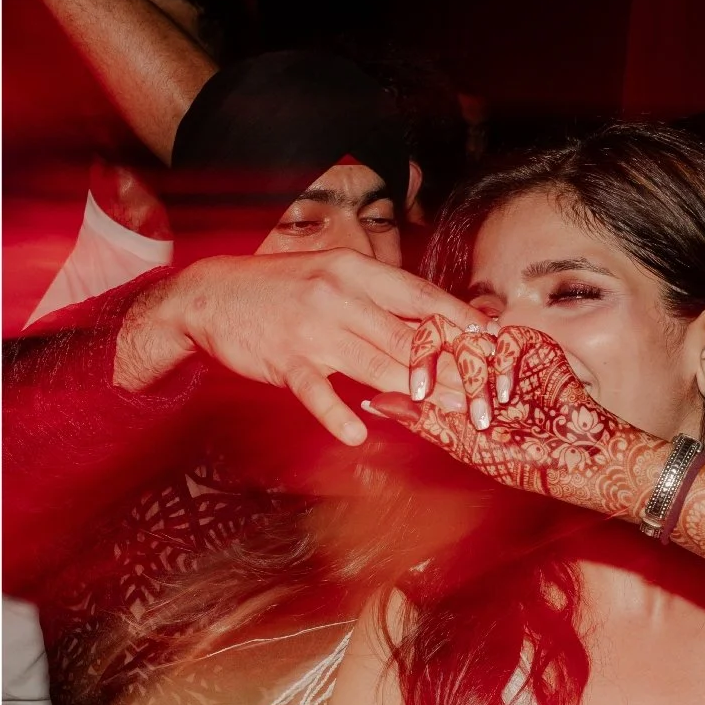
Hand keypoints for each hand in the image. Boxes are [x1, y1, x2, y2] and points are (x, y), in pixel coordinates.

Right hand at [116, 249, 477, 444]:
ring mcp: (311, 329)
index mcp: (355, 271)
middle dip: (451, 371)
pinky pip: (316, 392)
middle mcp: (339, 296)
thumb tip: (428, 320)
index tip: (494, 344)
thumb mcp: (331, 277)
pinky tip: (356, 434)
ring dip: (415, 395)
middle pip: (407, 337)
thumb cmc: (279, 289)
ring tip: (449, 419)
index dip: (460, 321)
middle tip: (483, 400)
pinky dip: (336, 413)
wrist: (209, 295)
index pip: (419, 295)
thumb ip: (376, 298)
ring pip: (374, 364)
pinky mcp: (283, 361)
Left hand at [366, 317, 664, 520]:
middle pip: (439, 332)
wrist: (577, 457)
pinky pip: (506, 338)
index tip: (415, 391)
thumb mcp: (461, 442)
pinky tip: (508, 395)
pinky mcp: (534, 345)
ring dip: (474, 374)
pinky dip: (503, 367)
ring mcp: (503, 351)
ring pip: (471, 334)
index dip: (411, 364)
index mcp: (451, 382)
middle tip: (444, 392)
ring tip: (489, 410)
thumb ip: (419, 419)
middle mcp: (474, 361)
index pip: (416, 351)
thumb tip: (372, 403)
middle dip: (438, 363)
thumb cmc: (519, 459)